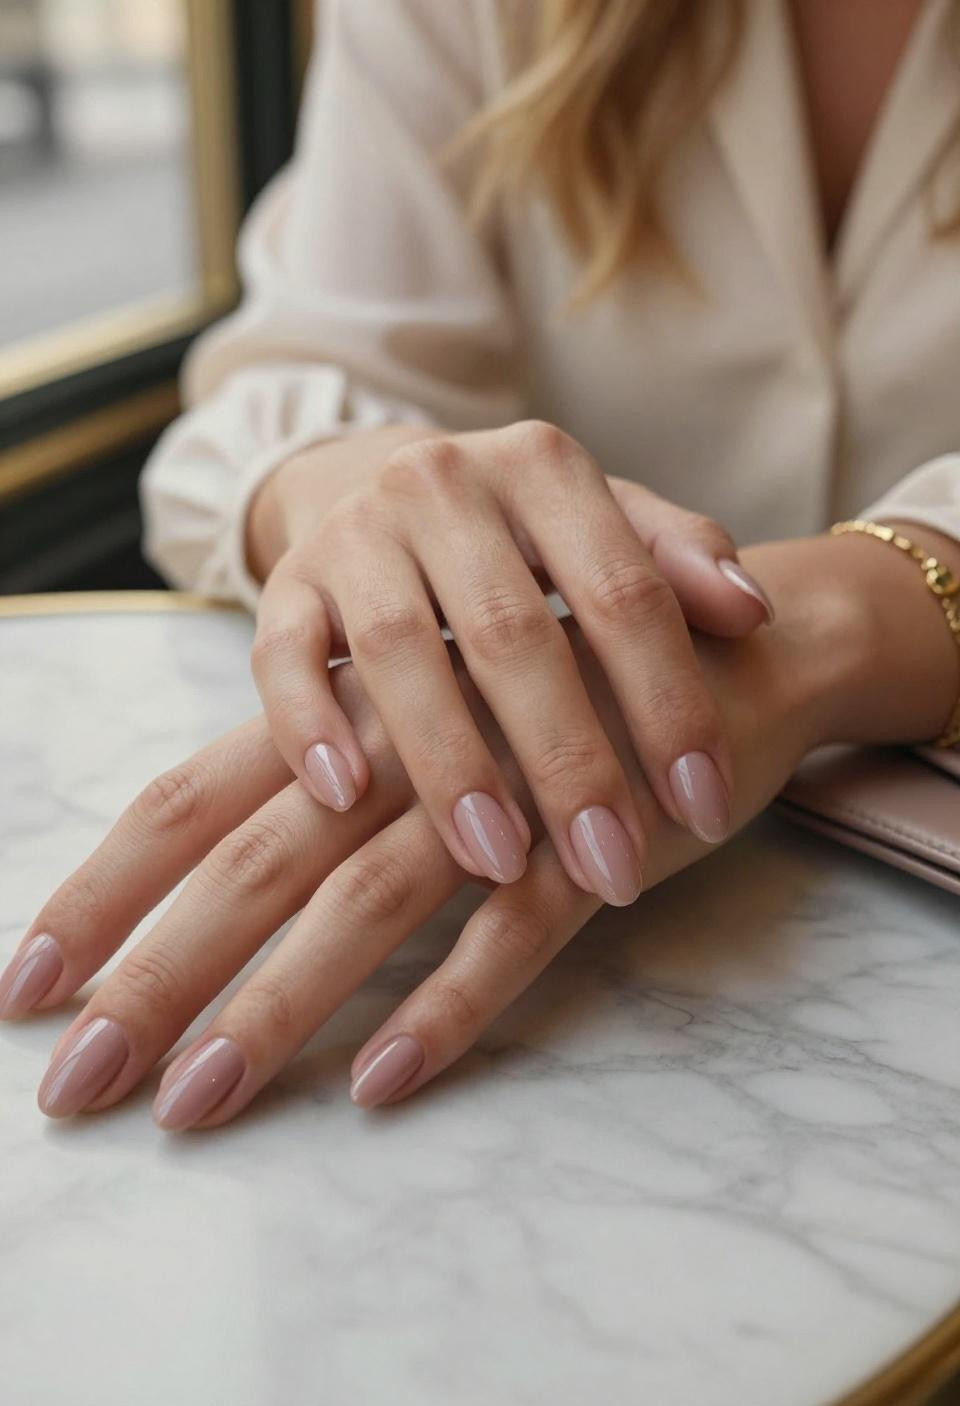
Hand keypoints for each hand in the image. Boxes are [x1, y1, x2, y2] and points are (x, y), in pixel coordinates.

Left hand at [1, 544, 835, 1129]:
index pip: (187, 800)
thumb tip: (223, 877)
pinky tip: (386, 1082)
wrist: (729, 641)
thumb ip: (335, 773)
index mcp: (345, 716)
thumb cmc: (555, 687)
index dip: (100, 891)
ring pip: (365, 901)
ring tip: (193, 1103)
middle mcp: (398, 749)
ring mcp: (497, 792)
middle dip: (152, 974)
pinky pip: (513, 932)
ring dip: (276, 1008)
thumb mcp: (430, 715)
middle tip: (70, 1085)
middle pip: (248, 863)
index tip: (20, 988)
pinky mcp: (591, 839)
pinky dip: (449, 1005)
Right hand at [246, 420, 773, 903]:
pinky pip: (278, 654)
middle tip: (612, 866)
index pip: (623, 591)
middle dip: (566, 760)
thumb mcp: (604, 523)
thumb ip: (677, 560)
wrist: (375, 479)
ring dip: (449, 764)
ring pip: (397, 651)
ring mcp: (355, 532)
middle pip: (511, 632)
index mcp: (543, 466)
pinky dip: (307, 724)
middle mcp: (443, 484)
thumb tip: (753, 613)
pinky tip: (345, 799)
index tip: (706, 805)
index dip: (670, 703)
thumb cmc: (518, 531)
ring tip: (499, 861)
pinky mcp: (285, 582)